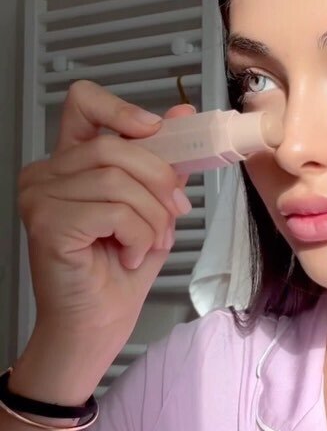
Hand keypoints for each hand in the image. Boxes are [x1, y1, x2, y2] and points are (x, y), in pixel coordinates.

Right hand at [17, 80, 194, 378]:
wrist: (96, 327)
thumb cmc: (117, 275)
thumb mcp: (151, 208)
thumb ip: (162, 162)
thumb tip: (183, 113)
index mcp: (68, 163)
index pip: (84, 103)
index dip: (122, 109)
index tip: (156, 129)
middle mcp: (44, 174)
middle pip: (116, 147)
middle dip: (159, 182)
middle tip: (172, 215)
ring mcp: (39, 197)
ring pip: (118, 180)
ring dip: (151, 217)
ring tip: (147, 244)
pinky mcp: (47, 223)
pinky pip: (113, 210)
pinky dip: (137, 235)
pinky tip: (128, 255)